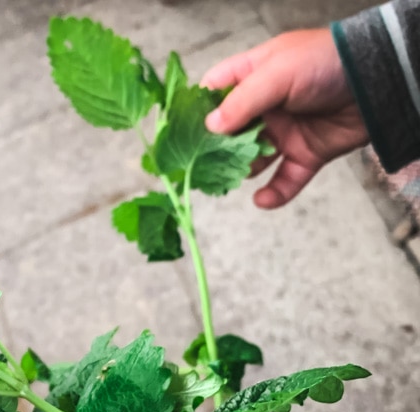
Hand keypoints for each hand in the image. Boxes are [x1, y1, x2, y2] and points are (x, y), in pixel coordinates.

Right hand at [202, 29, 368, 207]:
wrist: (378, 79)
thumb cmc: (327, 62)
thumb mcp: (277, 74)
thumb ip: (241, 102)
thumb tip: (210, 129)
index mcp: (254, 77)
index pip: (215, 93)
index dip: (198, 112)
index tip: (181, 133)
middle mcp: (266, 106)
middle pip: (228, 134)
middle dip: (215, 152)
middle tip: (200, 168)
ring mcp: (285, 131)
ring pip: (252, 160)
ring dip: (242, 172)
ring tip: (234, 179)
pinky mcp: (306, 154)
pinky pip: (285, 180)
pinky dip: (274, 194)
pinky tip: (263, 200)